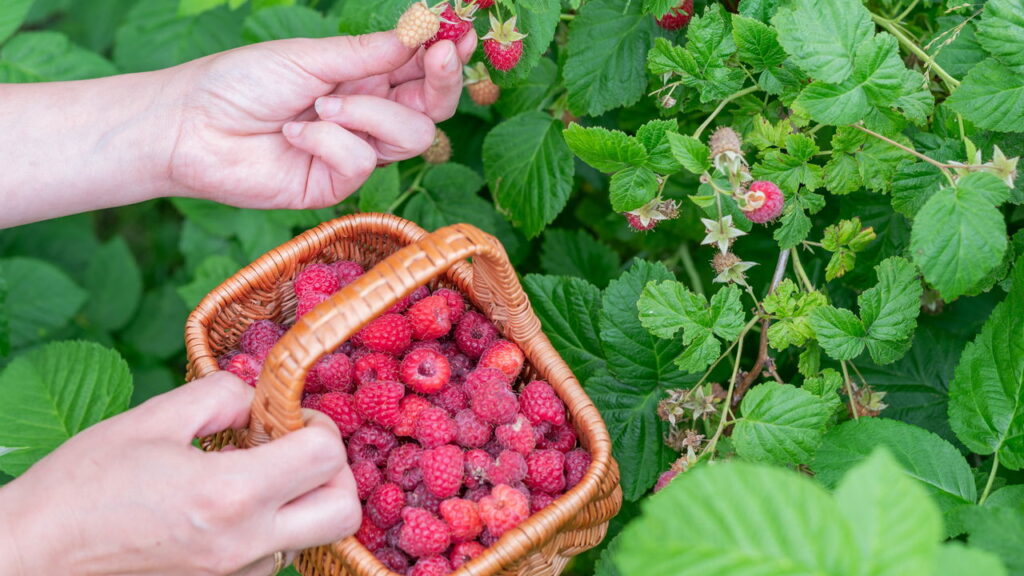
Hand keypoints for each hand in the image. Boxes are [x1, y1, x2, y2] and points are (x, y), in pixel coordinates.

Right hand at [0, 373, 357, 575]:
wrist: (36, 556)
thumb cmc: (85, 484)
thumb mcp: (154, 418)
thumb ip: (222, 395)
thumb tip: (261, 395)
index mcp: (230, 493)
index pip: (326, 455)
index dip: (318, 424)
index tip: (289, 415)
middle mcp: (244, 543)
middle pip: (344, 511)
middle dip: (334, 470)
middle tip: (298, 446)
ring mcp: (236, 575)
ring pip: (312, 536)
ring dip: (302, 500)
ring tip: (256, 474)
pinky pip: (275, 556)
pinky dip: (271, 526)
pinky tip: (230, 505)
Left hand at [168, 31, 476, 209]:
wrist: (190, 126)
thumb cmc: (241, 82)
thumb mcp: (309, 57)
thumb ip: (367, 54)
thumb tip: (419, 36)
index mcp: (363, 79)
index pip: (420, 70)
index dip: (446, 55)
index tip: (461, 36)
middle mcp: (367, 116)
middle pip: (432, 109)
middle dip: (441, 82)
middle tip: (437, 56)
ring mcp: (355, 152)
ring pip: (410, 136)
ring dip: (369, 114)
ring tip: (320, 105)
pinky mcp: (336, 185)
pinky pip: (362, 162)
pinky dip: (329, 141)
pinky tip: (293, 132)